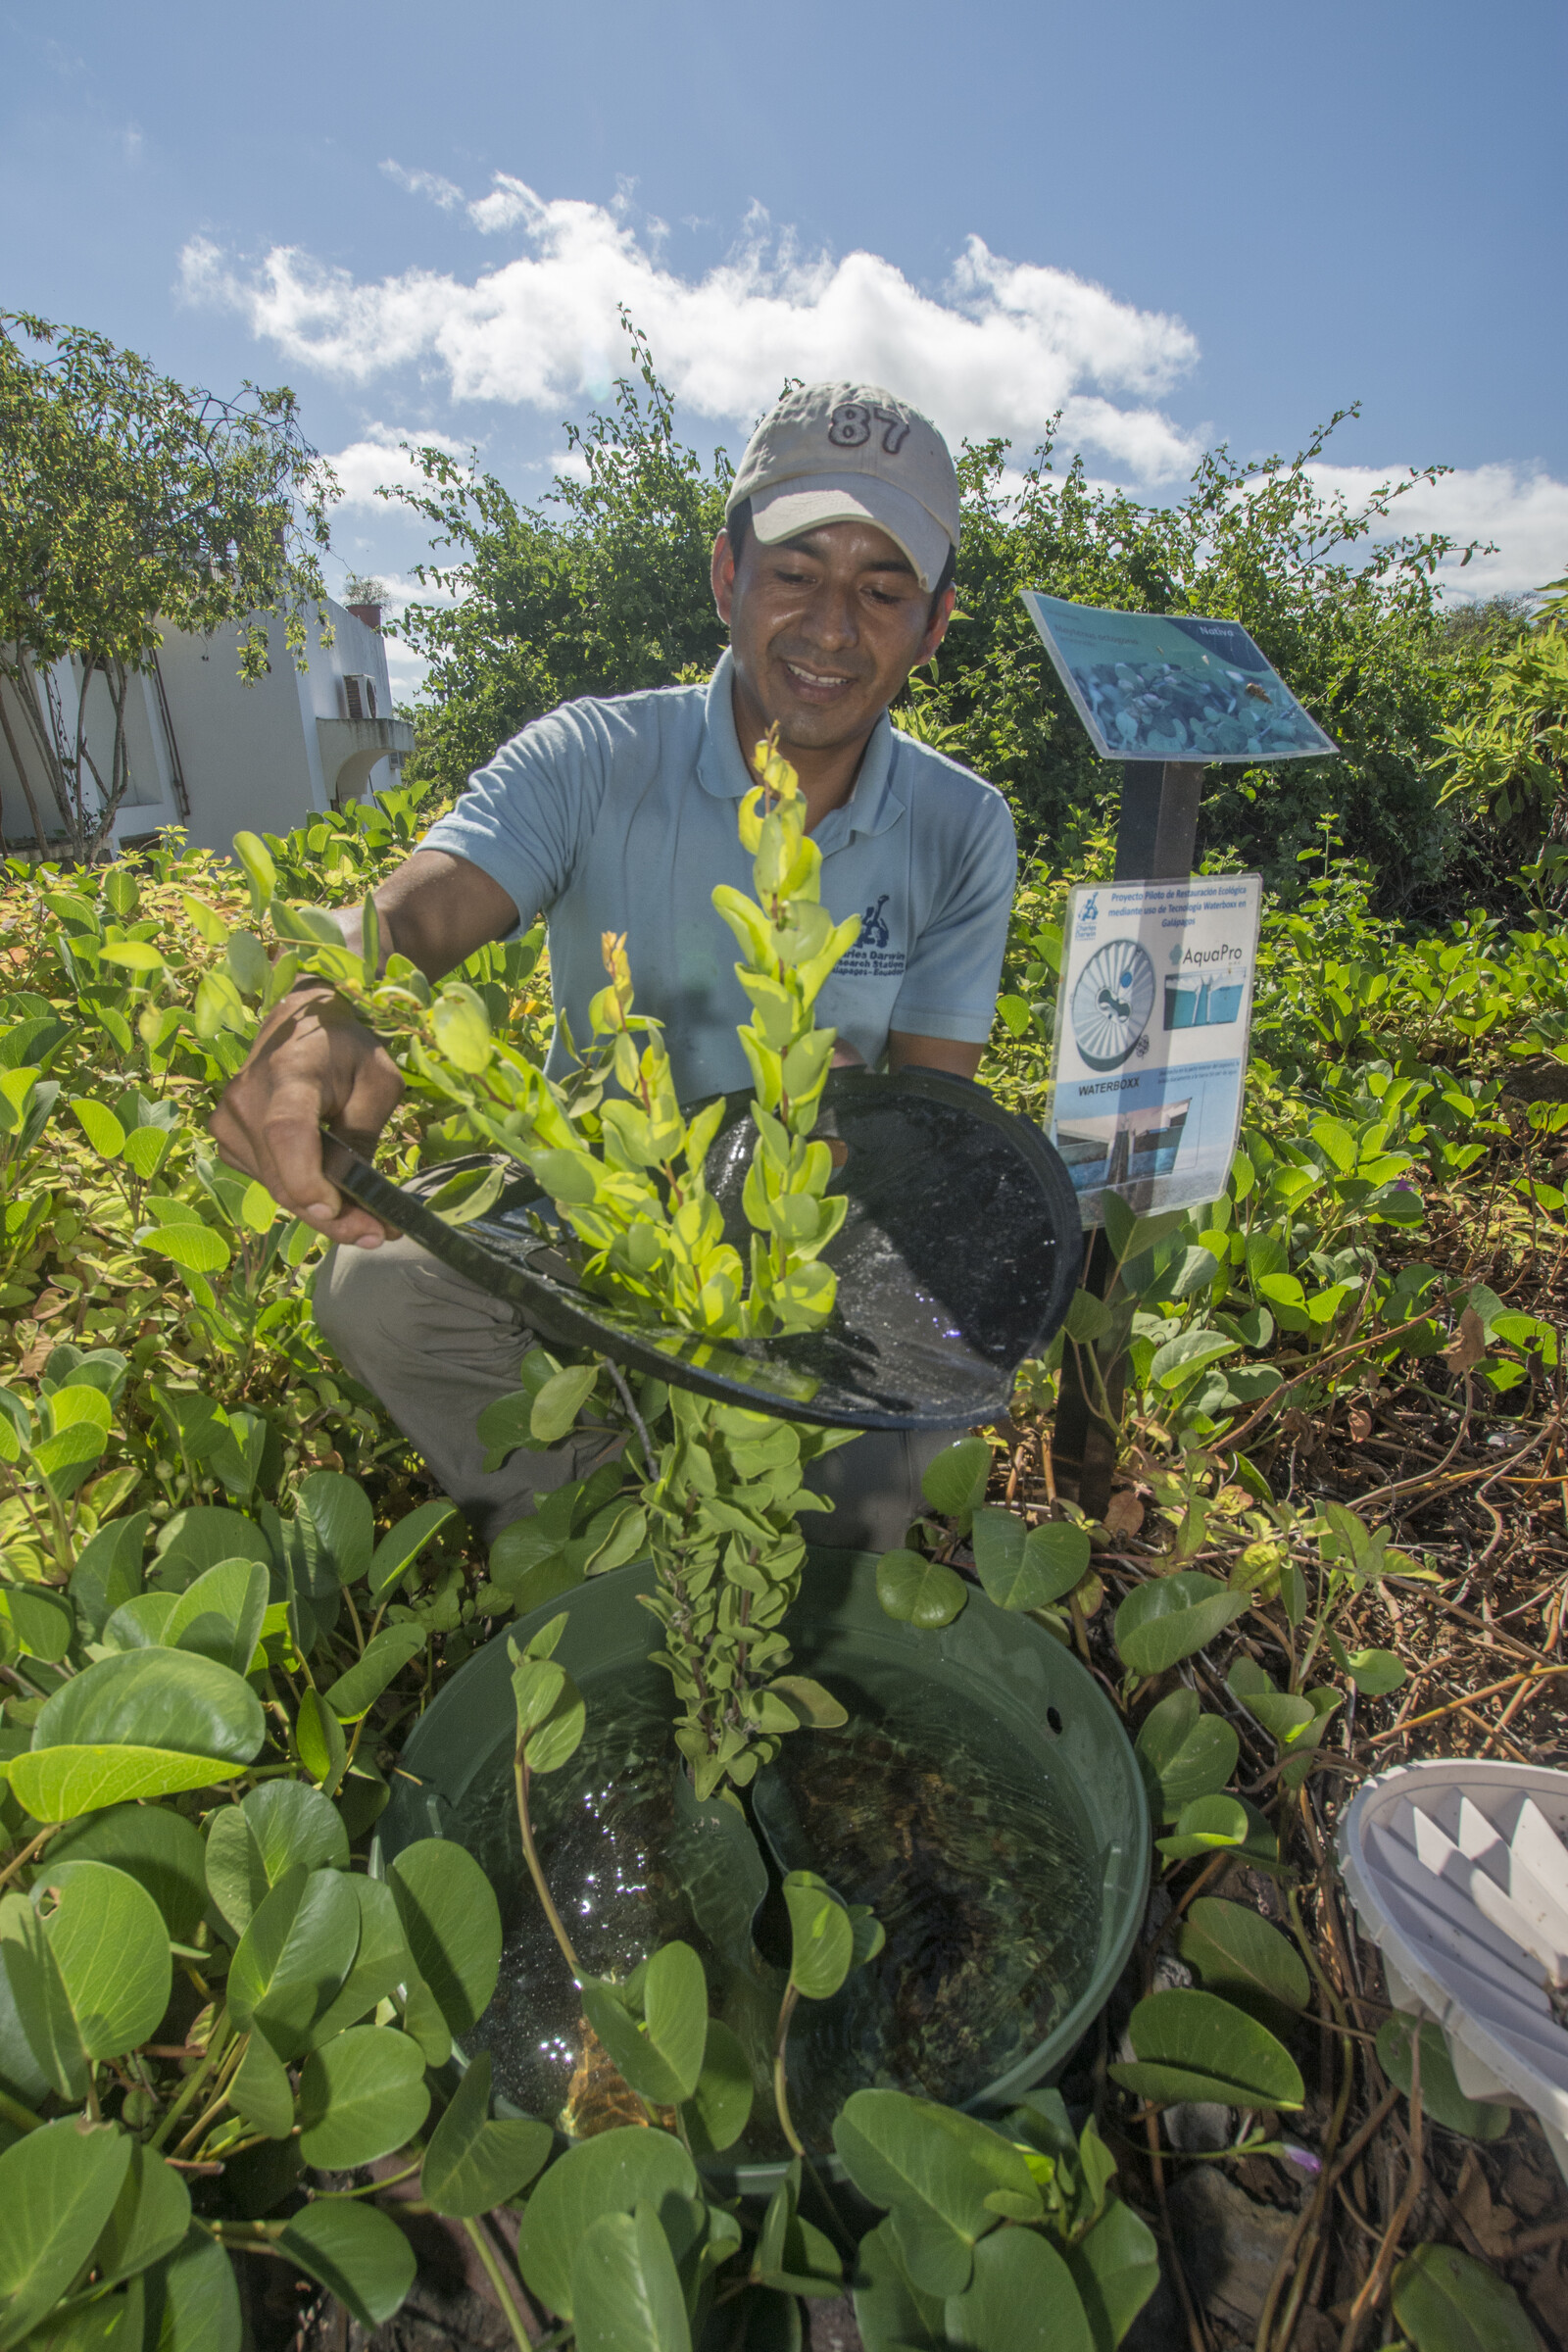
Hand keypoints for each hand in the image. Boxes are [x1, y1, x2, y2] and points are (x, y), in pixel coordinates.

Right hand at [209, 988, 404, 1247]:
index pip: (287, 1133)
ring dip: (321, 1213)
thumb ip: (364, 1132)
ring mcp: (228, 1120)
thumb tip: (353, 1190)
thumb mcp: (377, 1081)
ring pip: (276, 1188)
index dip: (308, 1180)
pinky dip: (301, 1195)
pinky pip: (267, 1180)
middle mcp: (246, 1099)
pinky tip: (331, 1195)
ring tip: (368, 1220)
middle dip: (332, 1218)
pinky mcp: (227, 1138)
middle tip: (378, 1235)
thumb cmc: (346, 1048)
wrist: (297, 1021)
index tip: (340, 1211)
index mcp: (289, 1074)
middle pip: (283, 1177)